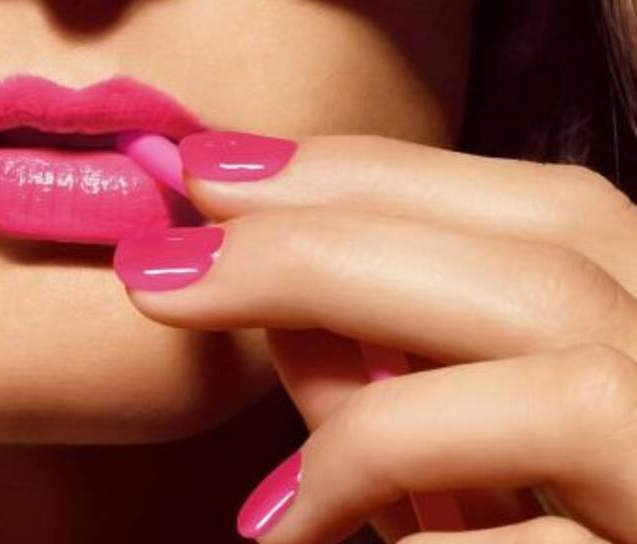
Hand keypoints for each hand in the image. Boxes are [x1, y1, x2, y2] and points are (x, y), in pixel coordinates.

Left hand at [113, 131, 636, 542]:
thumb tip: (274, 307)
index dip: (374, 173)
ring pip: (565, 372)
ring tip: (255, 491)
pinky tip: (299, 542)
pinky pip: (547, 538)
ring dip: (371, 414)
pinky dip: (413, 528)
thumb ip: (389, 389)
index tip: (217, 173)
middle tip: (163, 270)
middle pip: (545, 257)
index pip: (544, 206)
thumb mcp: (460, 477)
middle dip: (324, 246)